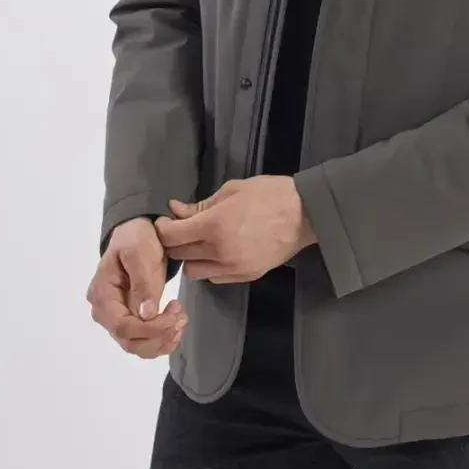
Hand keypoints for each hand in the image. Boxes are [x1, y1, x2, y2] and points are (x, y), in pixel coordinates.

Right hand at [86, 217, 187, 358]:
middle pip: (129, 341)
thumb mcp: (139, 253)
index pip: (122, 326)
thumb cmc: (136, 238)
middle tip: (181, 317)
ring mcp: (117, 316)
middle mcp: (105, 311)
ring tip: (181, 319)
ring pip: (137, 345)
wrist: (138, 231)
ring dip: (162, 340)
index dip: (149, 329)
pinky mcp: (131, 317)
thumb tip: (146, 314)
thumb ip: (142, 283)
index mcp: (102, 294)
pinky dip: (161, 339)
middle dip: (158, 336)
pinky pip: (143, 339)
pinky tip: (176, 325)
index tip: (173, 317)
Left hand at [155, 175, 316, 283]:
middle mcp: (219, 252)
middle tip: (181, 229)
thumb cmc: (269, 194)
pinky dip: (210, 267)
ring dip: (191, 258)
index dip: (163, 228)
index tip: (165, 221)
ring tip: (200, 243)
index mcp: (214, 226)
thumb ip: (201, 204)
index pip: (172, 236)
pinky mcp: (246, 277)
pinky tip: (218, 252)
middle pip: (179, 255)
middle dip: (175, 242)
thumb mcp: (232, 190)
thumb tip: (175, 210)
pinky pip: (214, 278)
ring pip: (194, 272)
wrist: (305, 213)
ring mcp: (233, 268)